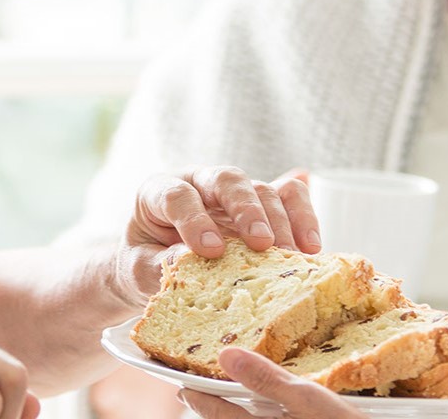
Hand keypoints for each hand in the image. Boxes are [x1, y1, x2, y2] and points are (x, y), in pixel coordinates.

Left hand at [121, 166, 319, 297]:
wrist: (158, 264)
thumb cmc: (144, 263)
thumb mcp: (137, 269)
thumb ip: (156, 266)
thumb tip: (189, 260)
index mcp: (158, 192)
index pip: (177, 196)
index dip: (194, 220)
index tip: (210, 250)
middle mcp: (198, 182)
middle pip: (225, 179)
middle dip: (246, 209)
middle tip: (261, 243)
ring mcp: (232, 192)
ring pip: (261, 188)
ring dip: (280, 221)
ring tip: (291, 256)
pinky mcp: (261, 204)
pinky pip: (289, 195)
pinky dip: (304, 216)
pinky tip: (311, 247)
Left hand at [179, 347, 359, 418]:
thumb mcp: (309, 400)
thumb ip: (267, 379)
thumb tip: (226, 355)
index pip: (217, 413)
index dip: (198, 397)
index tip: (181, 386)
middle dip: (216, 410)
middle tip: (198, 395)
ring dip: (240, 415)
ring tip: (234, 401)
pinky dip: (266, 415)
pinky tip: (278, 409)